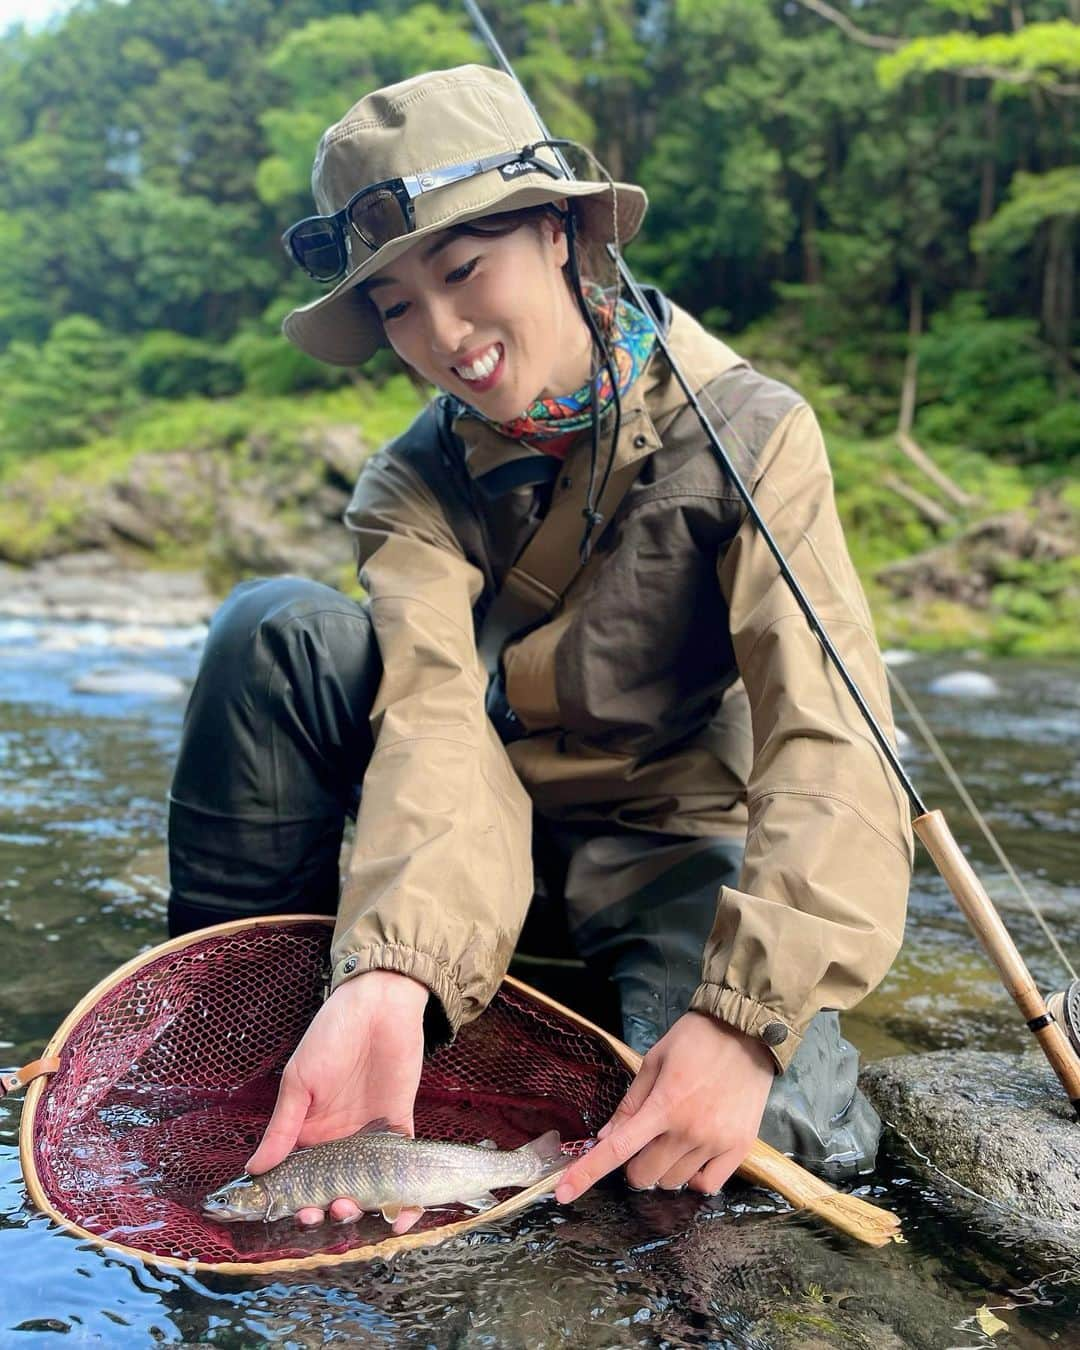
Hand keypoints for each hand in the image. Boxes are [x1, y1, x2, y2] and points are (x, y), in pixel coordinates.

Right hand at [246, 968, 427, 1233]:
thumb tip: (253, 1170)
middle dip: (323, 1211)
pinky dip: (404, 1198)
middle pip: (330, 1191)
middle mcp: (337, 1142)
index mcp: (307, 1131)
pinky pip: (402, 1172)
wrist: (380, 1005)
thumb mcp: (300, 1080)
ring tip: (348, 1206)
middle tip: (321, 1211)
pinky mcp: (400, 1128)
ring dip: (357, 1209)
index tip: (290, 1214)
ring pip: (364, 1190)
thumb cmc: (332, 1035)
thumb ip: (283, 1126)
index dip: (292, 1202)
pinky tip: (401, 1215)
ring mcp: (369, 1138)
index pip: (296, 1179)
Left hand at [554, 1012, 773, 1203]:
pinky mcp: (740, 1148)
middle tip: (643, 1140)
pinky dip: (694, 1178)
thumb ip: (630, 1103)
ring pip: (674, 1183)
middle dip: (634, 1164)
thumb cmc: (695, 1039)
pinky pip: (707, 1186)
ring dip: (664, 1169)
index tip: (562, 1194)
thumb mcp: (654, 1060)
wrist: (747, 1030)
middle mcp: (689, 1130)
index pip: (617, 1149)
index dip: (586, 1174)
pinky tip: (694, 1155)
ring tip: (674, 1139)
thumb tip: (605, 1136)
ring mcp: (716, 1143)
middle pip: (644, 1176)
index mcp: (663, 1105)